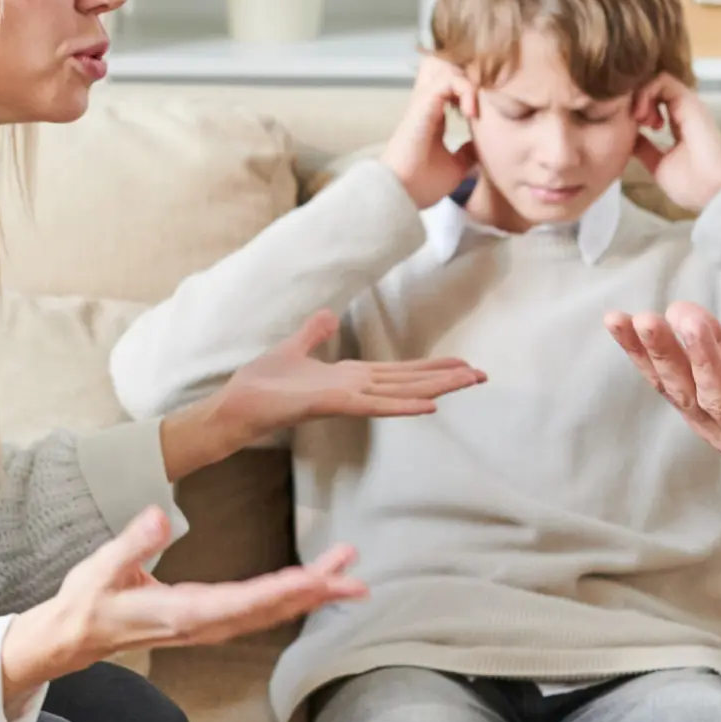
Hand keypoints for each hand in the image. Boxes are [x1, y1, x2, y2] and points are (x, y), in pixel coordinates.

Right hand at [0, 506, 366, 718]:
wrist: (75, 637)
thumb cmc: (87, 601)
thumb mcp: (100, 568)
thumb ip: (132, 543)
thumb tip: (157, 515)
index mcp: (180, 613)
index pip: (241, 602)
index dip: (282, 591)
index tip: (317, 579)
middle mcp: (202, 625)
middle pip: (268, 611)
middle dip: (313, 594)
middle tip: (354, 577)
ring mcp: (209, 627)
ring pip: (269, 614)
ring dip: (310, 596)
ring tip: (349, 577)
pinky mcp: (210, 622)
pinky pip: (259, 613)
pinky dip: (291, 600)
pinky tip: (314, 587)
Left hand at [163, 312, 483, 473]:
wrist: (238, 405)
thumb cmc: (262, 384)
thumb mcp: (293, 348)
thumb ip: (314, 334)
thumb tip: (327, 316)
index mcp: (350, 378)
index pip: (399, 372)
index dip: (430, 367)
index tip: (460, 362)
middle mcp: (356, 389)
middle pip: (411, 381)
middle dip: (447, 377)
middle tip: (483, 374)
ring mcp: (349, 398)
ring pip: (403, 391)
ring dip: (438, 388)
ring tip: (470, 382)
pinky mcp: (335, 404)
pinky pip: (376, 405)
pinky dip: (404, 406)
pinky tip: (431, 405)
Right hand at [384, 54, 479, 209]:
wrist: (402, 193)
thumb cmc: (422, 184)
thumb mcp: (456, 167)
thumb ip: (469, 151)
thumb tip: (484, 143)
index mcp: (432, 115)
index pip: (453, 85)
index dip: (472, 91)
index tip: (484, 115)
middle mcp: (427, 103)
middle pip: (446, 66)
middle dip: (470, 77)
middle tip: (482, 103)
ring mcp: (425, 101)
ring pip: (449, 66)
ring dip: (469, 82)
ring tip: (477, 108)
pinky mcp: (424, 102)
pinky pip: (450, 78)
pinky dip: (467, 90)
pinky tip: (472, 114)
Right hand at [606, 302, 720, 538]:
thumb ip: (718, 351)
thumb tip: (679, 309)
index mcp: (708, 417)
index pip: (666, 382)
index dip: (639, 353)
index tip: (615, 319)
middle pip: (687, 392)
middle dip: (663, 355)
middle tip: (645, 319)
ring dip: (705, 364)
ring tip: (690, 325)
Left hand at [632, 75, 720, 213]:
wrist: (714, 190)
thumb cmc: (692, 184)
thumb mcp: (658, 165)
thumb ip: (646, 149)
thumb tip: (630, 138)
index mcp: (678, 125)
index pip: (653, 102)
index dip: (635, 108)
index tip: (629, 130)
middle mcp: (682, 110)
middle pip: (652, 89)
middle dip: (635, 101)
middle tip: (633, 123)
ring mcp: (686, 104)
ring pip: (656, 81)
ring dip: (640, 96)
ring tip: (638, 119)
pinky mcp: (688, 100)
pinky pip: (662, 80)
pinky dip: (645, 92)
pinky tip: (641, 114)